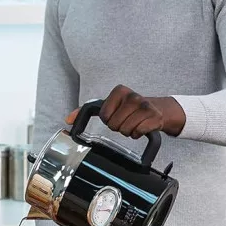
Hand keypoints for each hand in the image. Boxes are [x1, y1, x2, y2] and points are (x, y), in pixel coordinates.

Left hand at [65, 85, 185, 138]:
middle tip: (125, 120)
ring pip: (126, 131)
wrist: (158, 108)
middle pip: (114, 125)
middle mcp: (133, 96)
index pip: (104, 116)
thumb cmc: (129, 107)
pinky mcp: (155, 118)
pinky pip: (138, 134)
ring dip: (128, 131)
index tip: (115, 114)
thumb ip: (87, 111)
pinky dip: (138, 134)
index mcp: (120, 91)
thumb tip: (68, 120)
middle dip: (118, 127)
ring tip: (133, 123)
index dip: (108, 119)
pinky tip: (142, 127)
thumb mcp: (110, 104)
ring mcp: (145, 106)